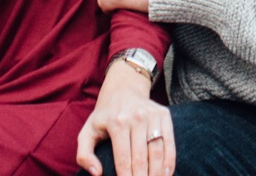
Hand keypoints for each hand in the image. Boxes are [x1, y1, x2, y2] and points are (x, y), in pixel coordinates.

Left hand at [75, 60, 173, 175]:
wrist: (123, 88)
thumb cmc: (104, 116)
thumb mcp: (87, 132)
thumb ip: (84, 155)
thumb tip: (97, 173)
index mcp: (116, 123)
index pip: (124, 160)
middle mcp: (136, 117)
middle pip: (141, 158)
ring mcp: (152, 115)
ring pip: (157, 152)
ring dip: (157, 174)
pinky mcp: (164, 114)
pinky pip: (169, 142)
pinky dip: (170, 161)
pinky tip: (166, 175)